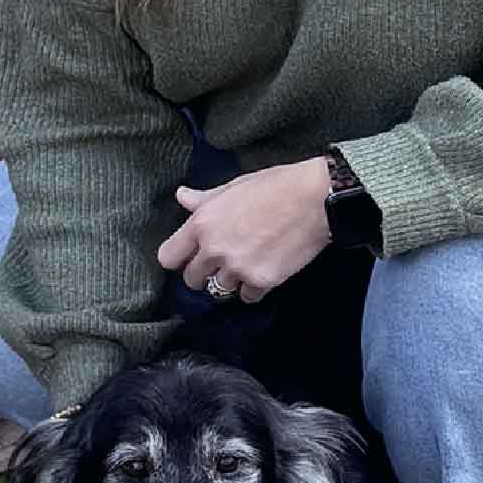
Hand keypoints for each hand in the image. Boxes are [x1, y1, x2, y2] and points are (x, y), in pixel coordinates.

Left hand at [156, 158, 331, 303]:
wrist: (315, 199)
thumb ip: (204, 199)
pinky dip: (253, 289)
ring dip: (230, 281)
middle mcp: (214, 249)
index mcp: (202, 223)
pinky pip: (247, 297)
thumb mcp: (233, 187)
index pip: (168, 257)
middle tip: (221, 262)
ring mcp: (237, 268)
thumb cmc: (275, 186)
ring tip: (245, 265)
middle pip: (192, 279)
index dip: (179, 257)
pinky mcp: (261, 281)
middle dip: (204, 273)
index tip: (190, 256)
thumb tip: (181, 196)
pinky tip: (263, 272)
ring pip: (218, 290)